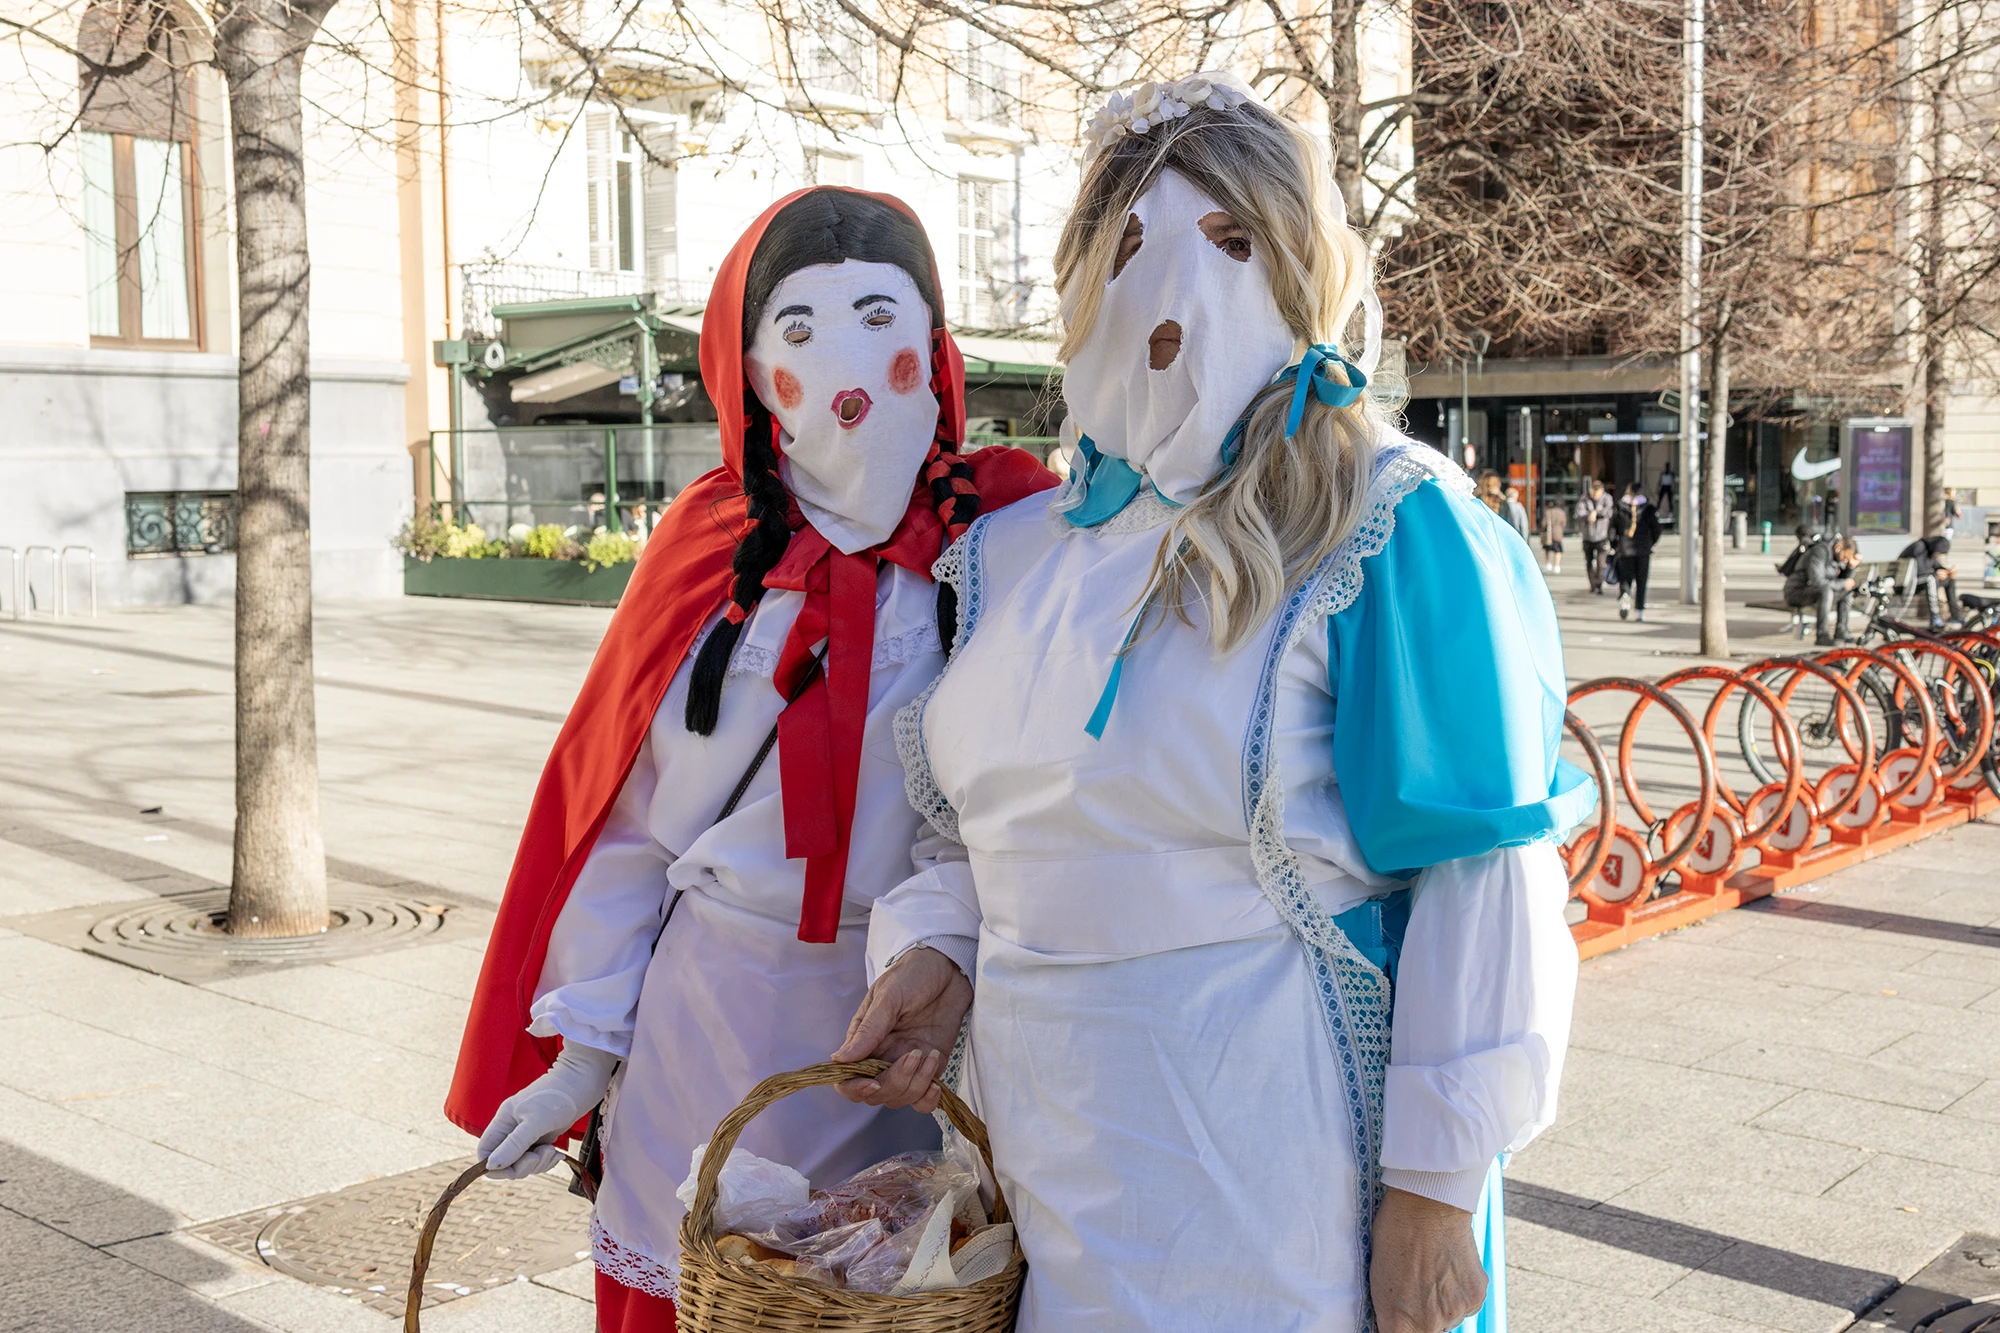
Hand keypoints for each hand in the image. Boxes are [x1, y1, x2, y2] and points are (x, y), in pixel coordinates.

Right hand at [476, 1042, 618, 1178]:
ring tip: (553, 1152)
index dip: (495, 1167)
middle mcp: (512, 1127)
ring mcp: (528, 1132)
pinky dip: (547, 1160)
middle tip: (542, 1155)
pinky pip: (538, 1157)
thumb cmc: (558, 1096)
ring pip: (523, 1161)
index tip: (515, 1169)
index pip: (486, 1152)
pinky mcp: (544, 1134)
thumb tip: (490, 1166)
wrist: (584, 1078)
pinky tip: (558, 1154)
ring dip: (538, 1164)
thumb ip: (513, 1144)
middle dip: (523, 1166)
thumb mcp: (535, 1121)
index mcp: (503, 1121)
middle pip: (505, 1161)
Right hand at [830, 946, 970, 1113]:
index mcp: (863, 1041)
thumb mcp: (888, 997)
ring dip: (916, 1085)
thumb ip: (868, 1030)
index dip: (855, 1087)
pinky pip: (923, 1100)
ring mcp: (906, 1065)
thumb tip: (839, 1060)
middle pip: (876, 1093)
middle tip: (914, 1054)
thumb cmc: (912, 975)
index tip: (874, 1082)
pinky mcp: (930, 1068)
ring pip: (900, 1098)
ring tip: (930, 1055)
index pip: (847, 1079)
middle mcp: (882, 1058)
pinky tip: (937, 1085)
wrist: (948, 968)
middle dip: (895, 1082)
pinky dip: (928, 1100)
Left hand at [1369, 1186, 1486, 1332]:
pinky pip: (1466, 1306)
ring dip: (1441, 1305)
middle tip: (1416, 1289)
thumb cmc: (1395, 1232)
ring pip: (1448, 1320)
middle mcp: (1429, 1324)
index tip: (1399, 1319)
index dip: (1398, 1328)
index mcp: (1397, 1321)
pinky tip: (1448, 1268)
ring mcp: (1455, 1312)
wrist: (1428, 1204)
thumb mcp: (1378, 1277)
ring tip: (1432, 1271)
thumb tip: (1393, 1321)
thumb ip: (1389, 1309)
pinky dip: (1458, 1293)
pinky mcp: (1476, 1298)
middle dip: (1420, 1318)